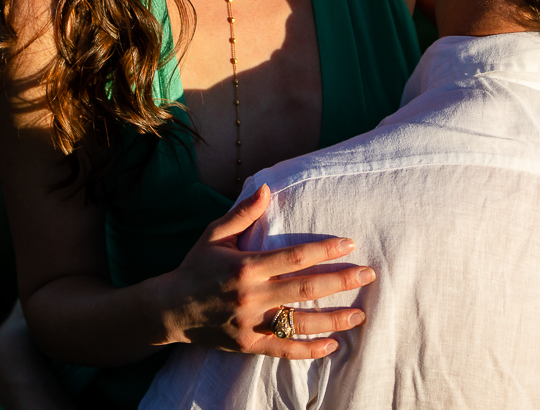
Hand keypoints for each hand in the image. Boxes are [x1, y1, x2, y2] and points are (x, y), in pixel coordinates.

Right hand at [160, 184, 374, 359]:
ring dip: (334, 319)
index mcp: (246, 267)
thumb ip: (243, 213)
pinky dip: (310, 350)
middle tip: (369, 275)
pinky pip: (284, 350)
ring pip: (301, 323)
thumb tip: (267, 188)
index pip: (295, 257)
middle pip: (306, 288)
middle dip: (341, 281)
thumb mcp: (214, 234)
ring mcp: (251, 323)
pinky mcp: (248, 345)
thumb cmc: (195, 267)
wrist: (170, 309)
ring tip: (360, 314)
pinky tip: (332, 346)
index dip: (325, 249)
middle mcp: (251, 296)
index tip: (350, 243)